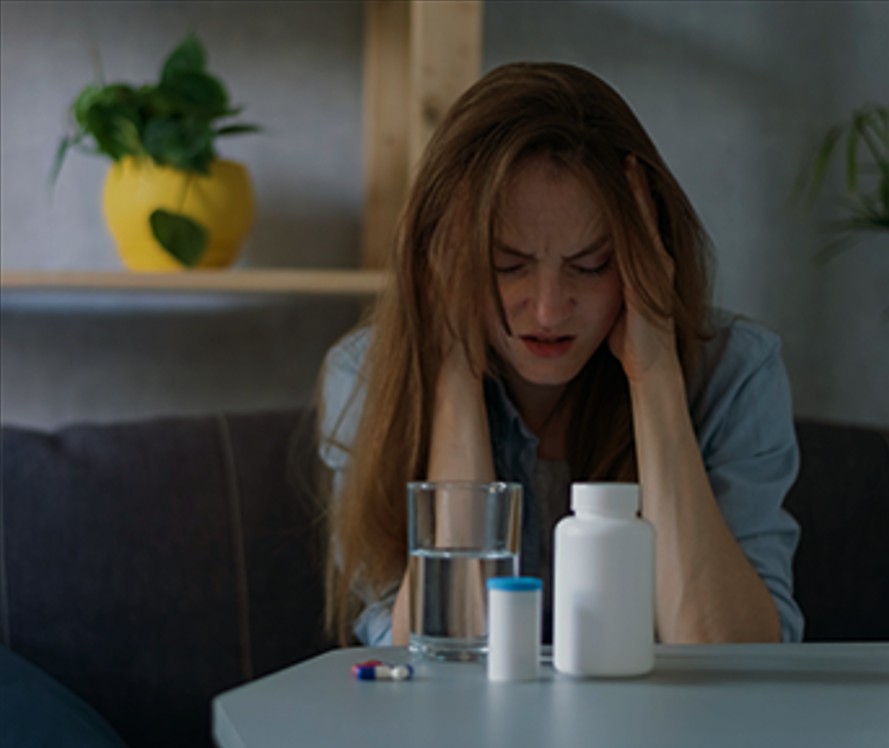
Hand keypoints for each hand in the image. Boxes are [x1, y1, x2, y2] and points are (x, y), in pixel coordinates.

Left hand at [608, 156, 680, 383]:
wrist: (650, 369)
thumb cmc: (630, 346)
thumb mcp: (614, 311)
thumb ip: (605, 292)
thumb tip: (581, 285)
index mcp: (644, 272)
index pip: (636, 228)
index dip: (629, 201)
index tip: (616, 172)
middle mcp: (656, 265)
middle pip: (645, 217)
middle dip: (637, 186)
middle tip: (626, 153)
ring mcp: (657, 269)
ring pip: (648, 221)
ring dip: (639, 191)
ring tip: (629, 162)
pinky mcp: (652, 277)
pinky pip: (644, 237)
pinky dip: (638, 213)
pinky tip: (631, 192)